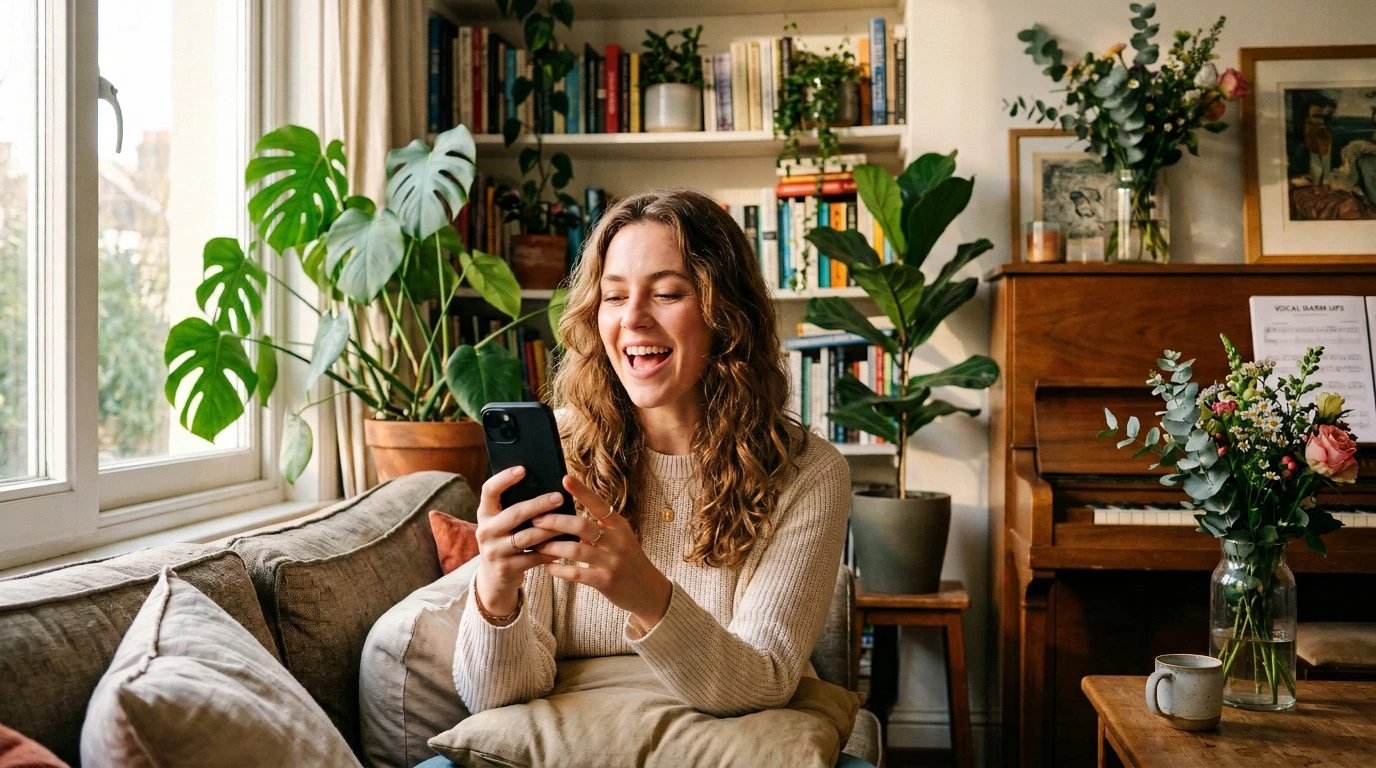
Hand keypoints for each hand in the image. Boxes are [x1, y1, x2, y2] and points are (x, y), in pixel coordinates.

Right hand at [473, 466, 567, 622]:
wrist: (494, 579)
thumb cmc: (505, 541)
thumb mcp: (502, 524)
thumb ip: (514, 507)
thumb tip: (546, 484)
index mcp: (484, 514)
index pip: (489, 490)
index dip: (504, 478)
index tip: (523, 469)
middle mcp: (485, 531)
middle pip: (514, 514)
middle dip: (539, 504)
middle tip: (559, 497)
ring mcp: (494, 551)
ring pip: (527, 537)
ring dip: (550, 529)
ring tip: (568, 522)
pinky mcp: (506, 568)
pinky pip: (533, 557)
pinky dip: (551, 551)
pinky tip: (565, 545)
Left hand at [531, 475, 673, 631]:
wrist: (648, 591)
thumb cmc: (628, 560)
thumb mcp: (620, 538)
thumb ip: (599, 528)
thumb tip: (566, 516)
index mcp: (619, 526)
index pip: (599, 504)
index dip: (582, 491)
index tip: (565, 478)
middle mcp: (617, 541)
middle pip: (582, 526)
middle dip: (556, 522)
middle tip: (536, 519)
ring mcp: (611, 562)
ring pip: (575, 550)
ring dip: (552, 547)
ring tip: (537, 545)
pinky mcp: (605, 582)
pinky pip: (576, 574)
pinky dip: (559, 569)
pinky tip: (547, 566)